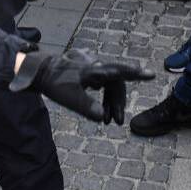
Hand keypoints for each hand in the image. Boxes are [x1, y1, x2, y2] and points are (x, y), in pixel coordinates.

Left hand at [11, 49, 154, 123]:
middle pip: (116, 84)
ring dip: (111, 103)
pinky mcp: (89, 74)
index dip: (135, 74)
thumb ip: (86, 107)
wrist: (39, 72)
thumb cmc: (54, 83)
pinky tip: (103, 111)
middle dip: (118, 103)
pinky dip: (105, 99)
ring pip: (110, 85)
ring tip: (108, 121)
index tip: (151, 74)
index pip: (119, 72)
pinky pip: (104, 85)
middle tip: (117, 122)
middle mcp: (96, 67)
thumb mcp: (69, 98)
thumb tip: (101, 117)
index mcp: (93, 70)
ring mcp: (93, 69)